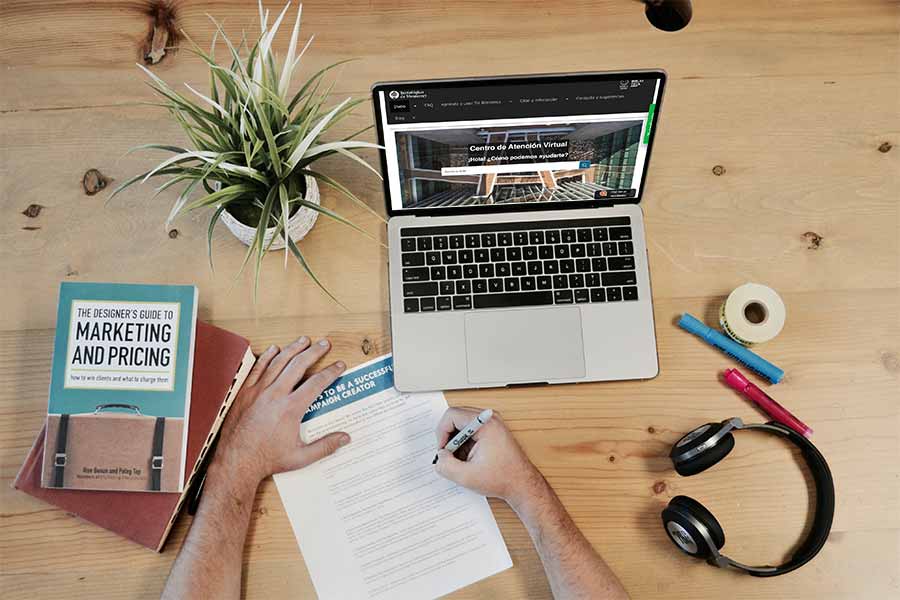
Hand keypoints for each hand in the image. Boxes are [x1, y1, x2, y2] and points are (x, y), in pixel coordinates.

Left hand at [213, 337, 350, 485]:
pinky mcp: (245, 393)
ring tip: (303, 340)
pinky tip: (275, 350)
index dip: (331, 372)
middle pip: (299, 365)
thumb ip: (325, 446)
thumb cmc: (267, 460)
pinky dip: (267, 357)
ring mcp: (258, 391)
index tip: (339, 365)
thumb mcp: (301, 457)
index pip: (317, 383)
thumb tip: (345, 438)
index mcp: (291, 409)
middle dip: (314, 352)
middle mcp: (275, 395)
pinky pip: (258, 369)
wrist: (237, 461)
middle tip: (324, 344)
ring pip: (278, 362)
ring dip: (293, 349)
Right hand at [433, 407, 544, 507]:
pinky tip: (468, 458)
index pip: (451, 415)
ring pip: (462, 424)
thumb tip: (439, 456)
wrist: (521, 484)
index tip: (443, 450)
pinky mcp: (492, 431)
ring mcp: (492, 424)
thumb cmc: (503, 478)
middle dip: (448, 437)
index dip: (442, 433)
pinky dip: (464, 443)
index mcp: (485, 424)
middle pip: (456, 417)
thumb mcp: (466, 476)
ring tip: (460, 459)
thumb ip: (445, 465)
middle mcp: (490, 419)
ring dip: (456, 441)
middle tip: (449, 455)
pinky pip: (470, 430)